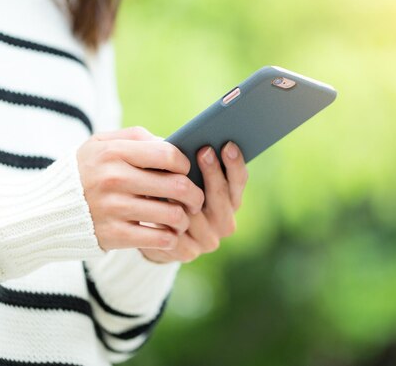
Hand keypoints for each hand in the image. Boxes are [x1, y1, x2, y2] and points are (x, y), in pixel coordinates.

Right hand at [77, 127, 203, 250]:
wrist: (46, 211)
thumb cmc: (85, 172)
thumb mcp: (101, 144)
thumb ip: (136, 137)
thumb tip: (172, 143)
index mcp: (114, 152)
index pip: (168, 155)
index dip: (185, 164)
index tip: (186, 171)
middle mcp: (114, 179)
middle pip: (177, 186)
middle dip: (194, 194)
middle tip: (195, 200)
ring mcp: (114, 209)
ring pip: (173, 215)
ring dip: (184, 218)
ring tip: (182, 217)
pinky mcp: (114, 236)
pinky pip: (160, 239)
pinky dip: (171, 238)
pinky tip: (168, 234)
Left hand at [140, 141, 247, 262]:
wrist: (158, 235)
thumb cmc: (175, 195)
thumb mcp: (190, 179)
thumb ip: (198, 165)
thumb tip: (199, 141)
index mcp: (231, 202)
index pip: (238, 181)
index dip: (235, 164)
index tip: (228, 144)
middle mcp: (225, 222)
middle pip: (222, 197)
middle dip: (213, 172)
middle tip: (204, 150)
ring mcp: (208, 240)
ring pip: (197, 214)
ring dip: (184, 193)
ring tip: (174, 173)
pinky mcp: (188, 253)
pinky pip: (178, 233)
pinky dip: (167, 215)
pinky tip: (157, 199)